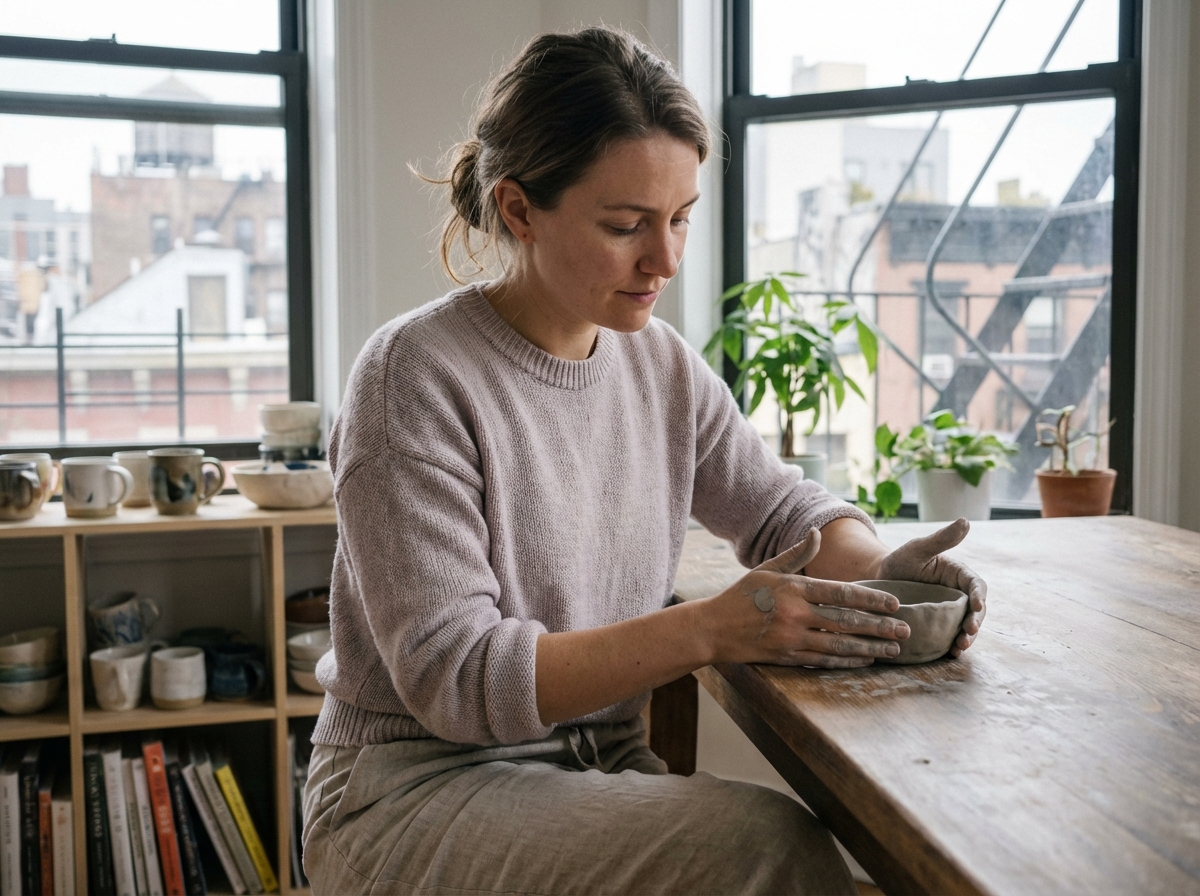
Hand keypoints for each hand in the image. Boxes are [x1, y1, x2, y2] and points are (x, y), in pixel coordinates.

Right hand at [708, 529, 910, 668]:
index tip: (894, 603)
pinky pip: (824, 660)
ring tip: (893, 650)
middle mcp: (795, 614)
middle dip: (879, 627)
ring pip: (839, 644)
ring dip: (870, 648)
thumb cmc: (741, 596)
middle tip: (905, 630)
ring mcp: (791, 639)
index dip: (870, 599)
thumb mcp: (767, 569)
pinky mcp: (787, 657)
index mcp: (793, 589)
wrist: (712, 629)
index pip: (840, 593)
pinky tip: (865, 660)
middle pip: (846, 621)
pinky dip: (847, 661)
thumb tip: (818, 533)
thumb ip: (796, 553)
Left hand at [873, 518, 985, 656]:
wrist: (877, 582)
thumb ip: (941, 539)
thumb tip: (966, 521)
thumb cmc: (898, 562)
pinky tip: (950, 653)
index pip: (976, 585)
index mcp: (957, 574)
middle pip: (975, 610)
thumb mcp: (917, 549)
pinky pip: (950, 636)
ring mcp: (948, 611)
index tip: (976, 606)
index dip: (979, 596)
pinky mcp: (939, 625)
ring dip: (967, 637)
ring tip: (960, 647)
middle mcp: (957, 594)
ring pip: (966, 625)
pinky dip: (953, 645)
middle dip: (975, 622)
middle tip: (968, 633)